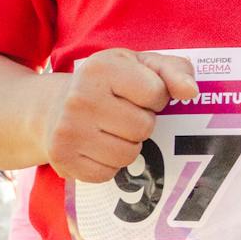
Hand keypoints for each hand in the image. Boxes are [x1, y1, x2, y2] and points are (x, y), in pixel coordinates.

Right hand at [43, 49, 195, 182]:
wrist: (50, 107)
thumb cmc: (105, 85)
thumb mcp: (138, 65)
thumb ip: (173, 70)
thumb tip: (190, 92)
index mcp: (101, 68)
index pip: (157, 94)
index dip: (155, 98)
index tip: (137, 95)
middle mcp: (80, 98)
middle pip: (143, 127)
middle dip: (140, 124)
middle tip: (121, 115)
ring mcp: (67, 130)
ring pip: (127, 155)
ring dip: (126, 146)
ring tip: (109, 132)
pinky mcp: (61, 158)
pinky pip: (107, 174)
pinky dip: (107, 165)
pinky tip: (95, 148)